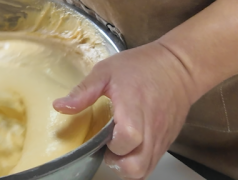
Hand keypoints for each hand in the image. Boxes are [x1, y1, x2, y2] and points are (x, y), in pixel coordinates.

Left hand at [53, 40, 202, 179]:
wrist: (178, 67)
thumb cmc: (140, 67)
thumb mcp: (106, 71)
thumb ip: (84, 91)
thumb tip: (59, 107)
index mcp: (133, 110)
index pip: (127, 140)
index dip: (111, 143)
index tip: (104, 133)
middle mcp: (150, 130)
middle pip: (136, 167)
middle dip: (118, 163)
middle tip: (108, 145)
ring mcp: (161, 139)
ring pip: (144, 170)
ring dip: (128, 165)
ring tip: (119, 147)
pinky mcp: (166, 142)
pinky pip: (153, 162)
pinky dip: (139, 160)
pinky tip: (131, 145)